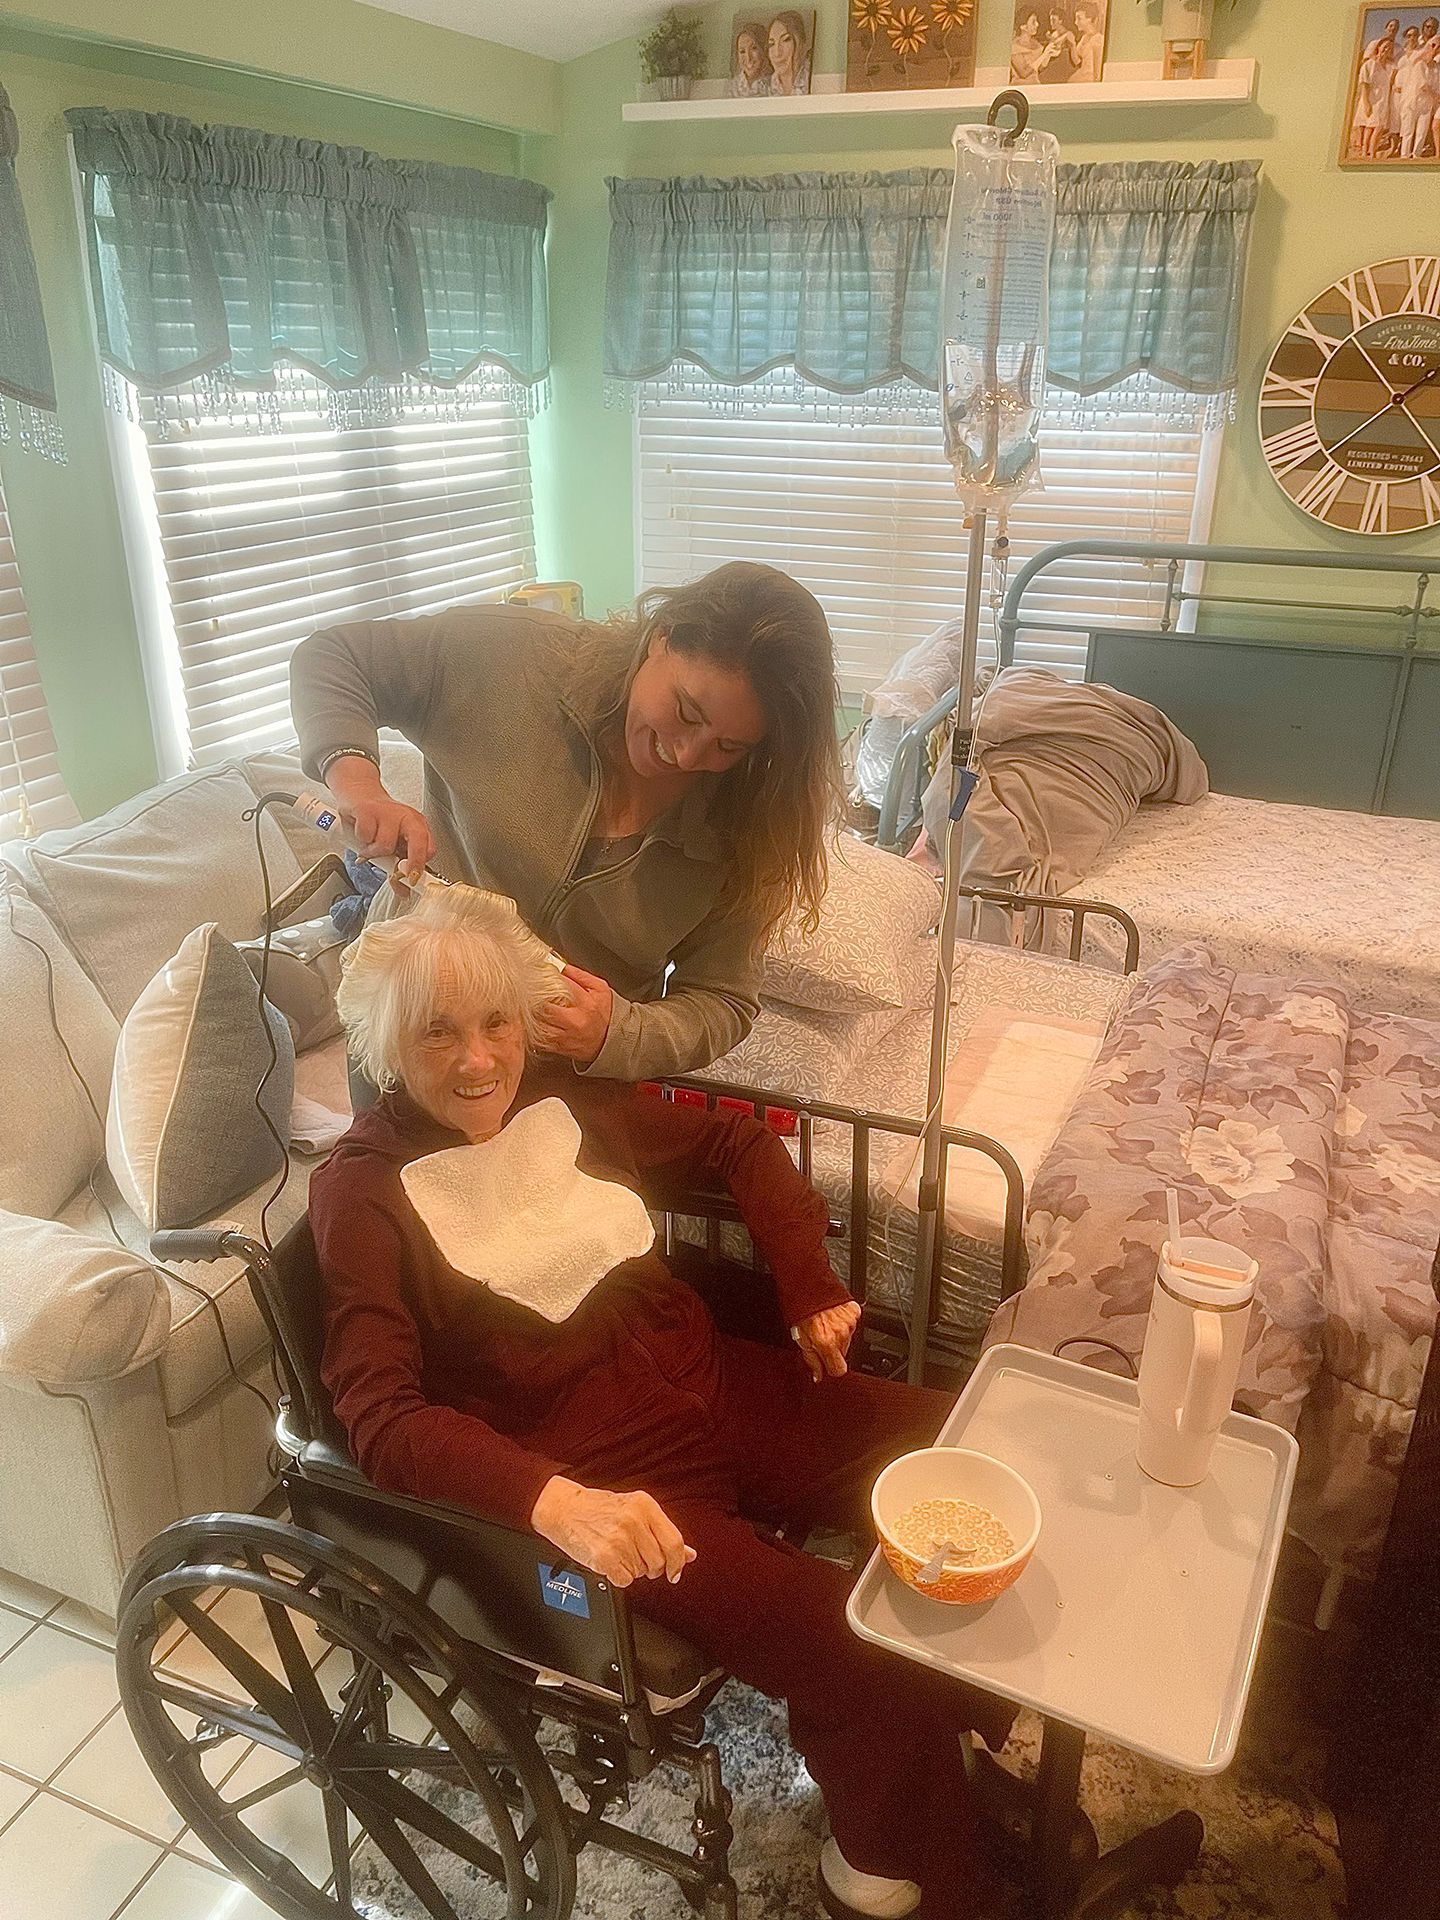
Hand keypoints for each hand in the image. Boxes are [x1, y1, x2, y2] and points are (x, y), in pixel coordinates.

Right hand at [325, 761, 435, 884]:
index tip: (412, 880)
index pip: (429, 849)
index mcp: (418, 825)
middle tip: (398, 874)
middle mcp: (407, 817)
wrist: (359, 793)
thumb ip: (398, 863)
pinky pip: (365, 837)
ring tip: (369, 846)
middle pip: (418, 844)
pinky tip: (361, 833)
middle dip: (411, 864)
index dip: (420, 867)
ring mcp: (388, 812)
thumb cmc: (378, 821)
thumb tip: (403, 889)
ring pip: (385, 845)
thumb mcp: (393, 842)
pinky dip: (360, 840)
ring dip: (373, 851)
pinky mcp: (368, 810)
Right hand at [530, 1477, 695, 1586]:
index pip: (674, 1541)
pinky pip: (624, 1581)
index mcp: (645, 1505)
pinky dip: (618, 1577)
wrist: (563, 1508)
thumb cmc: (597, 1508)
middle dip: (651, 1567)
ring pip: (641, 1572)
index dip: (678, 1562)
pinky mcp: (605, 1557)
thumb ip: (662, 1531)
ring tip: (619, 1553)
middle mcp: (634, 1520)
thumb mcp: (634, 1509)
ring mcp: (619, 1539)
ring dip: (633, 1570)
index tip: (675, 1571)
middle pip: (659, 1561)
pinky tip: (610, 1561)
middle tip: (636, 1557)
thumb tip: (689, 1554)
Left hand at [535, 965, 613, 1064]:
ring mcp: (564, 1036)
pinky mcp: (557, 1047)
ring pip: (537, 1023)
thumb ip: (579, 975)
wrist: (610, 1041)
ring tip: (526, 1004)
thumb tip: (559, 965)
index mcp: (585, 1004)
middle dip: (533, 997)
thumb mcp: (599, 989)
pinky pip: (537, 1038)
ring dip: (529, 1013)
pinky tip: (530, 1020)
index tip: (536, 971)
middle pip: (543, 1006)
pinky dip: (531, 1029)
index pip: (559, 986)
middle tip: (526, 989)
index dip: (544, 977)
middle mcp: (574, 1021)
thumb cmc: (604, 1013)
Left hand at [793, 1300, 862, 1381]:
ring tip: (826, 1325)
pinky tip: (833, 1317)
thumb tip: (818, 1376)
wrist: (807, 1286)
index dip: (831, 1368)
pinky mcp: (854, 1311)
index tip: (826, 1363)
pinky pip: (852, 1325)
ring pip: (848, 1340)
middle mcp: (841, 1334)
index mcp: (827, 1343)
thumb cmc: (801, 1311)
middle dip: (833, 1350)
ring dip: (838, 1336)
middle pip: (843, 1354)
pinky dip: (844, 1323)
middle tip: (821, 1339)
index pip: (839, 1370)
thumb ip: (811, 1360)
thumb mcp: (801, 1339)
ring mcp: (850, 1322)